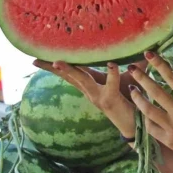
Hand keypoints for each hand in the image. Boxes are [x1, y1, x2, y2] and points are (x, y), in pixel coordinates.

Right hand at [32, 59, 146, 137]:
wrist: (137, 123)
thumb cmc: (131, 99)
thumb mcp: (128, 79)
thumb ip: (132, 64)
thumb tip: (137, 48)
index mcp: (92, 86)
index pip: (71, 74)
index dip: (56, 67)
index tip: (38, 59)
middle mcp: (92, 92)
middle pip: (70, 77)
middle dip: (54, 68)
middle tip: (36, 60)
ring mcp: (99, 97)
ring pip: (83, 81)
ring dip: (72, 71)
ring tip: (58, 61)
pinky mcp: (112, 100)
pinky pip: (111, 85)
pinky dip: (112, 74)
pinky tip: (112, 64)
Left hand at [128, 51, 172, 172]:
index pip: (172, 78)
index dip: (159, 64)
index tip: (149, 54)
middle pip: (156, 91)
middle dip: (142, 77)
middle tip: (132, 68)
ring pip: (148, 109)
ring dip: (138, 97)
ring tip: (132, 89)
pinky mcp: (168, 141)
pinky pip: (151, 127)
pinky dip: (145, 118)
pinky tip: (141, 111)